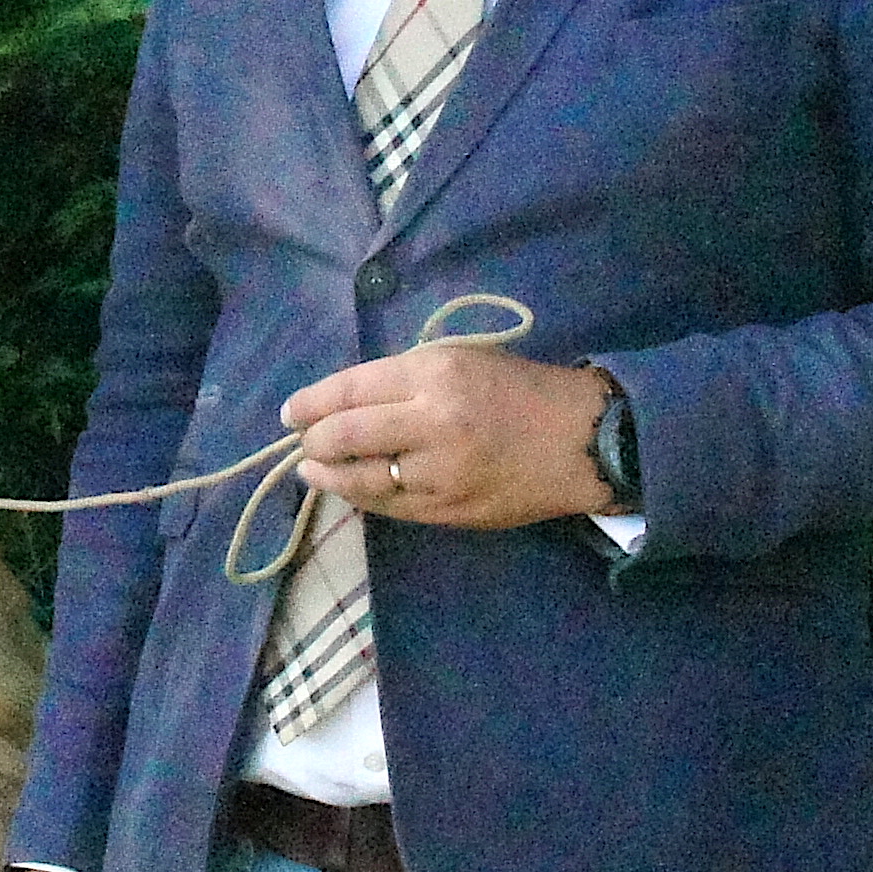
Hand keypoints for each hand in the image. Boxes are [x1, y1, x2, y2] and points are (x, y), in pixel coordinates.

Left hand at [283, 344, 615, 532]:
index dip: (311, 402)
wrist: (581, 440)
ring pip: (361, 478)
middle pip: (345, 435)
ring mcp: (440, 473)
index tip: (291, 411)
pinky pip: (390, 507)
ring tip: (312, 471)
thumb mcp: (463, 360)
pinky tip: (350, 489)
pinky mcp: (449, 510)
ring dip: (327, 475)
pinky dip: (362, 497)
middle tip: (302, 442)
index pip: (351, 389)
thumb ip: (406, 378)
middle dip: (313, 441)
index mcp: (436, 373)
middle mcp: (433, 422)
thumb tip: (344, 400)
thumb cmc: (519, 390)